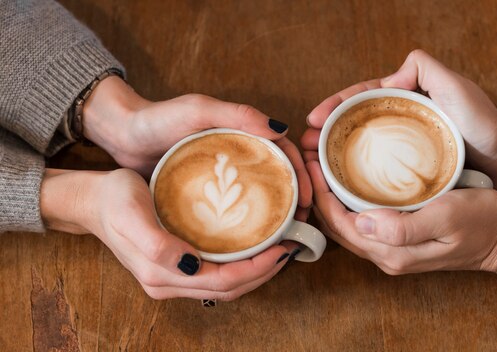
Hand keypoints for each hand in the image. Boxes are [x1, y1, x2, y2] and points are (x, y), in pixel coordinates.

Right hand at [41, 168, 298, 299]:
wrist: (91, 199)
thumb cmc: (113, 201)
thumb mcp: (131, 216)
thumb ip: (157, 246)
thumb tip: (192, 266)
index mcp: (162, 275)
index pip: (223, 282)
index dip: (257, 270)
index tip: (282, 249)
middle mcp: (170, 282)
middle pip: (230, 289)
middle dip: (264, 273)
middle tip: (290, 247)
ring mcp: (172, 276)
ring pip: (225, 284)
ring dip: (255, 271)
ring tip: (279, 246)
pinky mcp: (175, 265)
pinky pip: (216, 273)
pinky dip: (240, 264)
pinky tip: (253, 244)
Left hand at [82, 76, 311, 218]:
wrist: (122, 136)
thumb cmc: (159, 119)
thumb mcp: (199, 110)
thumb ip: (238, 114)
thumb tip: (281, 129)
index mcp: (243, 135)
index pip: (284, 155)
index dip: (301, 177)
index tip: (307, 203)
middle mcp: (238, 156)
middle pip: (277, 180)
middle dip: (294, 203)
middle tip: (300, 227)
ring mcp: (223, 177)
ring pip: (258, 198)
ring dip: (275, 217)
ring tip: (282, 239)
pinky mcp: (206, 195)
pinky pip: (233, 211)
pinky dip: (247, 225)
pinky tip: (250, 243)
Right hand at [301, 50, 496, 190]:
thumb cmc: (484, 124)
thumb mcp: (455, 87)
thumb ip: (423, 68)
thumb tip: (387, 77)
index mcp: (407, 96)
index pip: (361, 97)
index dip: (335, 106)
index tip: (314, 119)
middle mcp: (402, 119)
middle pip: (355, 121)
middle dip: (327, 130)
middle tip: (306, 145)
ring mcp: (406, 143)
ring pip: (363, 144)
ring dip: (336, 151)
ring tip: (315, 162)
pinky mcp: (411, 166)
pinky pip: (377, 166)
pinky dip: (356, 170)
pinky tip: (342, 180)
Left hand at [306, 160, 496, 302]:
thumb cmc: (482, 221)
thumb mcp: (446, 217)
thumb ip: (402, 226)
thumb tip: (361, 222)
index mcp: (391, 251)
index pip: (338, 223)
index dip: (319, 192)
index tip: (312, 159)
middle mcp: (386, 255)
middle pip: (336, 225)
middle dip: (318, 191)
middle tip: (311, 154)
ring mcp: (393, 249)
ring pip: (347, 223)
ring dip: (330, 195)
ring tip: (323, 161)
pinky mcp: (401, 240)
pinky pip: (363, 221)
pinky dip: (348, 200)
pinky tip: (349, 178)